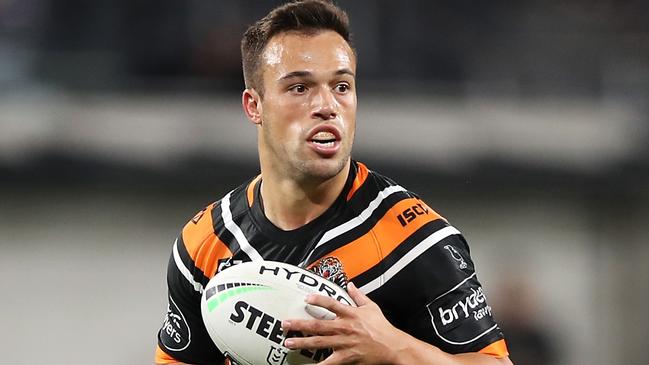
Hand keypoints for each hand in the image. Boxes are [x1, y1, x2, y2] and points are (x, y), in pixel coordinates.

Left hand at [281, 282, 411, 364]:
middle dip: (300, 324)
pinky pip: (329, 362)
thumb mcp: (371, 307)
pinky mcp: (346, 357)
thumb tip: (351, 285)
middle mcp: (345, 327)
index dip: (318, 300)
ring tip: (289, 342)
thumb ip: (359, 296)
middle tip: (286, 323)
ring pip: (319, 343)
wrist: (392, 347)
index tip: (306, 298)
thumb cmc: (382, 328)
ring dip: (302, 342)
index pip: (331, 304)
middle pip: (318, 324)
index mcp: (350, 314)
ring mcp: (344, 343)